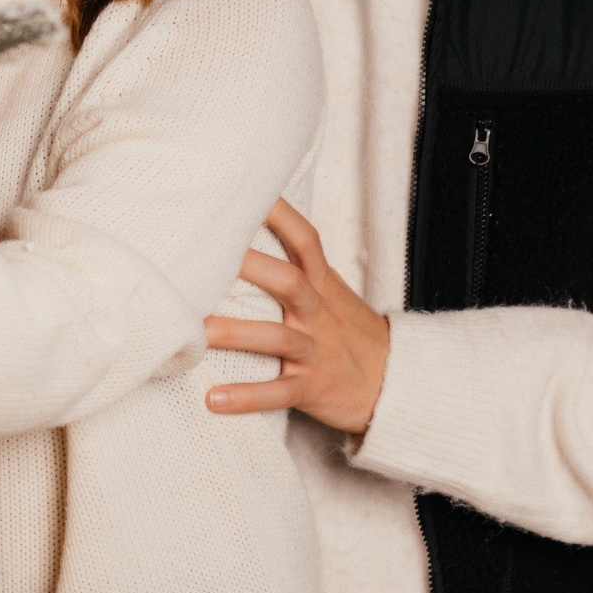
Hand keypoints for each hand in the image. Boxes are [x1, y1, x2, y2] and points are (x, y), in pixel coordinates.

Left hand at [201, 197, 390, 434]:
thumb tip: (246, 234)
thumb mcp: (331, 293)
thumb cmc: (349, 332)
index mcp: (322, 285)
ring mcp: (316, 351)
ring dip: (237, 334)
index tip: (247, 192)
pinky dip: (247, 397)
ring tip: (198, 332)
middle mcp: (318, 313)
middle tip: (207, 258)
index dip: (281, 215)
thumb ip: (297, 267)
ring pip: (278, 338)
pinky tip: (213, 400)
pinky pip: (279, 393)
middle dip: (252, 267)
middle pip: (289, 282)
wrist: (394, 384)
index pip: (305, 241)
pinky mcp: (313, 387)